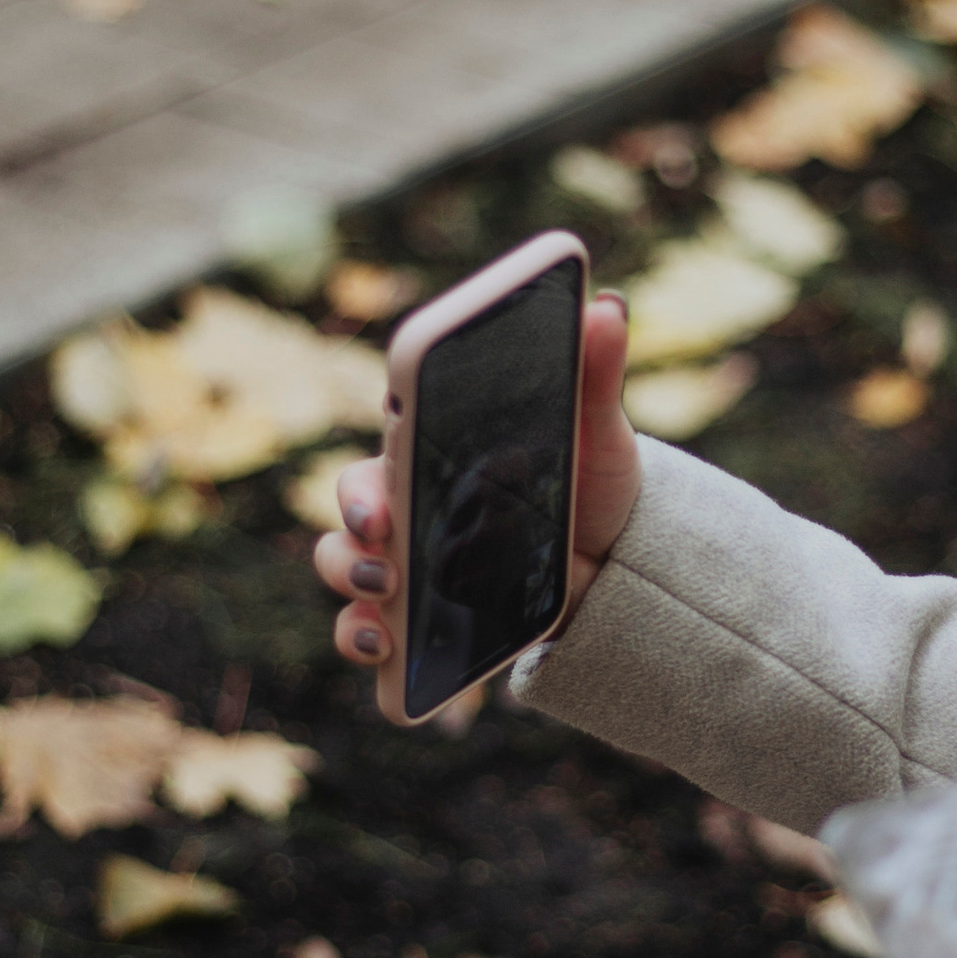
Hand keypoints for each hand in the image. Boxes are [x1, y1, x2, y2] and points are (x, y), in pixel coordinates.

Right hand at [313, 291, 639, 677]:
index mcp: (441, 444)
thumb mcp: (600, 434)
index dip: (387, 417)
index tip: (398, 417)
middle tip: (384, 530)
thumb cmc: (592, 488)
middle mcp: (409, 500)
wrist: (616, 571)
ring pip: (340, 561)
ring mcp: (405, 561)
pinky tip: (386, 651)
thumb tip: (608, 307)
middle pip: (353, 497)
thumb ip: (594, 375)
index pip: (395, 420)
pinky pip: (364, 630)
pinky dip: (362, 641)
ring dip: (347, 575)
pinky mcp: (416, 618)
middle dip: (355, 512)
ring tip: (382, 592)